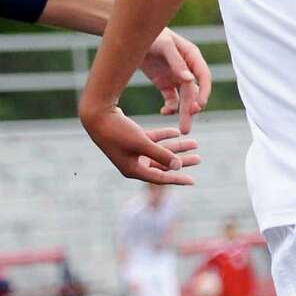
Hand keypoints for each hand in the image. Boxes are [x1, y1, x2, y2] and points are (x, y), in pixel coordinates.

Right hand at [79, 103, 199, 184]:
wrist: (97, 115)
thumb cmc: (117, 131)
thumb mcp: (141, 143)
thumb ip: (161, 155)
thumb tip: (178, 166)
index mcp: (134, 170)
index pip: (161, 178)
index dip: (178, 178)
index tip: (193, 181)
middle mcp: (133, 164)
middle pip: (163, 165)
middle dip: (181, 161)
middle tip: (198, 159)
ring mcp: (132, 152)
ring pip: (160, 151)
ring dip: (176, 147)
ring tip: (194, 143)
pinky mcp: (132, 140)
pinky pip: (152, 141)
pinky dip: (164, 137)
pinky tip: (176, 132)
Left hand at [140, 29, 212, 133]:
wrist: (132, 36)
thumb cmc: (151, 35)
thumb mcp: (164, 46)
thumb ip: (176, 62)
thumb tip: (190, 80)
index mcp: (192, 57)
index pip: (203, 77)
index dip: (203, 92)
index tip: (199, 106)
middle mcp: (187, 69)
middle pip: (193, 92)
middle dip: (191, 110)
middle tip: (187, 127)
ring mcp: (176, 77)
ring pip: (184, 99)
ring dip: (184, 113)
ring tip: (182, 128)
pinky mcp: (165, 84)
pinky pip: (171, 100)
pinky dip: (170, 108)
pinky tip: (164, 112)